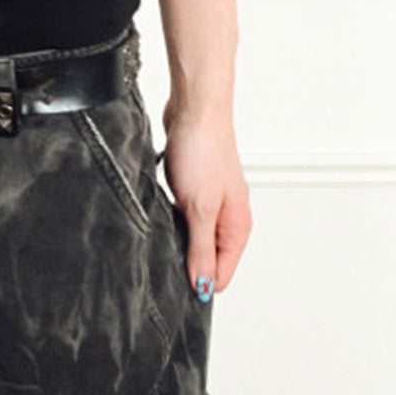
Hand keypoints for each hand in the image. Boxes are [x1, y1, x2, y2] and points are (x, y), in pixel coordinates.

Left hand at [161, 104, 251, 296]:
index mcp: (237, 226)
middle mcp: (227, 215)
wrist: (194, 108)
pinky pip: (182, 213)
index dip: (198, 283)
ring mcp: (210, 199)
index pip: (221, 274)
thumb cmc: (203, 150)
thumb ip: (201, 249)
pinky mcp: (193, 185)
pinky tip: (159, 209)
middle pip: (208, 257)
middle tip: (163, 255)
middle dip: (186, 261)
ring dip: (176, 236)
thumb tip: (204, 286)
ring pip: (193, 234)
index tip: (174, 285)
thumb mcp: (200, 208)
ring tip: (161, 228)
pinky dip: (170, 215)